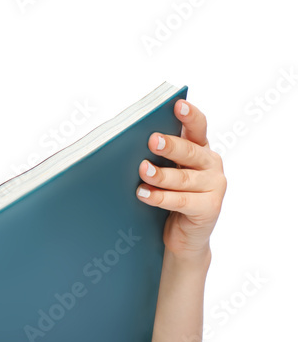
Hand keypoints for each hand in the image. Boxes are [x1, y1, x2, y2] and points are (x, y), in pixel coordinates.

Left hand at [136, 99, 226, 260]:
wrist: (182, 237)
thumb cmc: (168, 197)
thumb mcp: (165, 172)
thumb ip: (157, 157)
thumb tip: (126, 143)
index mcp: (200, 149)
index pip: (198, 127)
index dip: (189, 115)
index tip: (177, 104)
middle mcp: (211, 164)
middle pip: (190, 151)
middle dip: (170, 146)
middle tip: (152, 141)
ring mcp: (214, 186)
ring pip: (183, 178)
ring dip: (160, 175)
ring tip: (142, 171)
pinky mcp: (210, 208)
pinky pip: (182, 201)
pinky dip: (160, 197)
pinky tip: (143, 194)